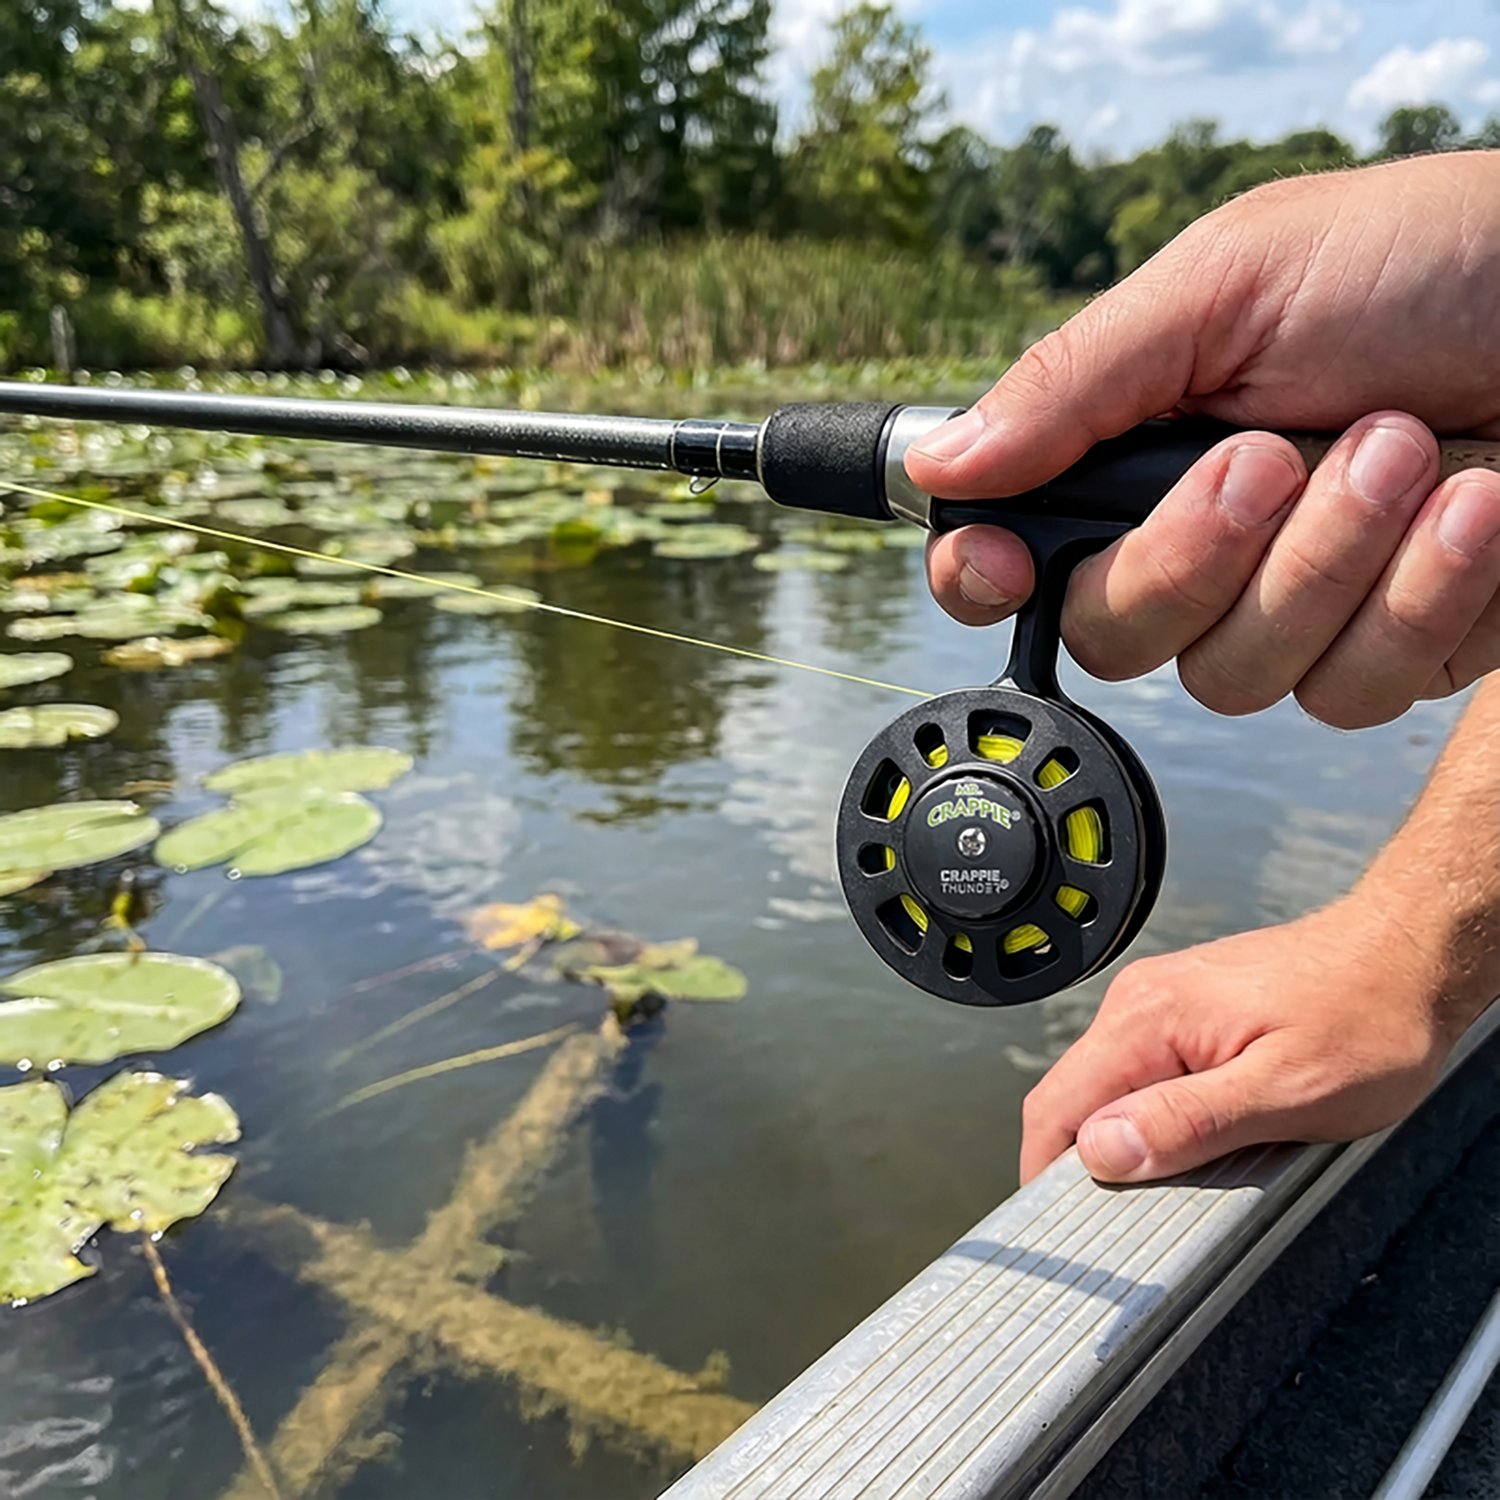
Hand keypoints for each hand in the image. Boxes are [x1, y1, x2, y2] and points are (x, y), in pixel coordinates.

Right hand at [910, 151, 1499, 729]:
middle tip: (1271, 460)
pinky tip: (1476, 510)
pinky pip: (1347, 692)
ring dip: (1328, 564)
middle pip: (1109, 636)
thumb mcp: (1231, 283)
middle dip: (1192, 557)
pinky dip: (1419, 598)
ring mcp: (1290, 604)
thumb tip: (941, 464)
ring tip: (1412, 449)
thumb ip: (1075, 382)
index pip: (1013, 553)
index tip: (1001, 569)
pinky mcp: (1385, 649)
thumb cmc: (1433, 259)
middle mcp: (1198, 540)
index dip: (984, 578)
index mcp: (1137, 448)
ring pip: (1232, 677)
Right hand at [1018, 894, 1475, 1184]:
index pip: (1057, 1105)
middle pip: (1076, 1097)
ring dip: (1133, 1138)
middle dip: (1093, 1162)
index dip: (1047, 1172)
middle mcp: (1139, 1002)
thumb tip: (1101, 1150)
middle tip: (1140, 1216)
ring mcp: (1160, 1001)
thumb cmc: (1367, 1016)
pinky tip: (1205, 1135)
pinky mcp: (1185, 1009)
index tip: (1067, 1226)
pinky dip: (1158, 1113)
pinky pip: (1144, 1071)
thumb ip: (1186, 1121)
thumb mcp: (1284, 1091)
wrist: (1407, 953)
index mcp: (1147, 1018)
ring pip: (1111, 1087)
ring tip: (1185, 1176)